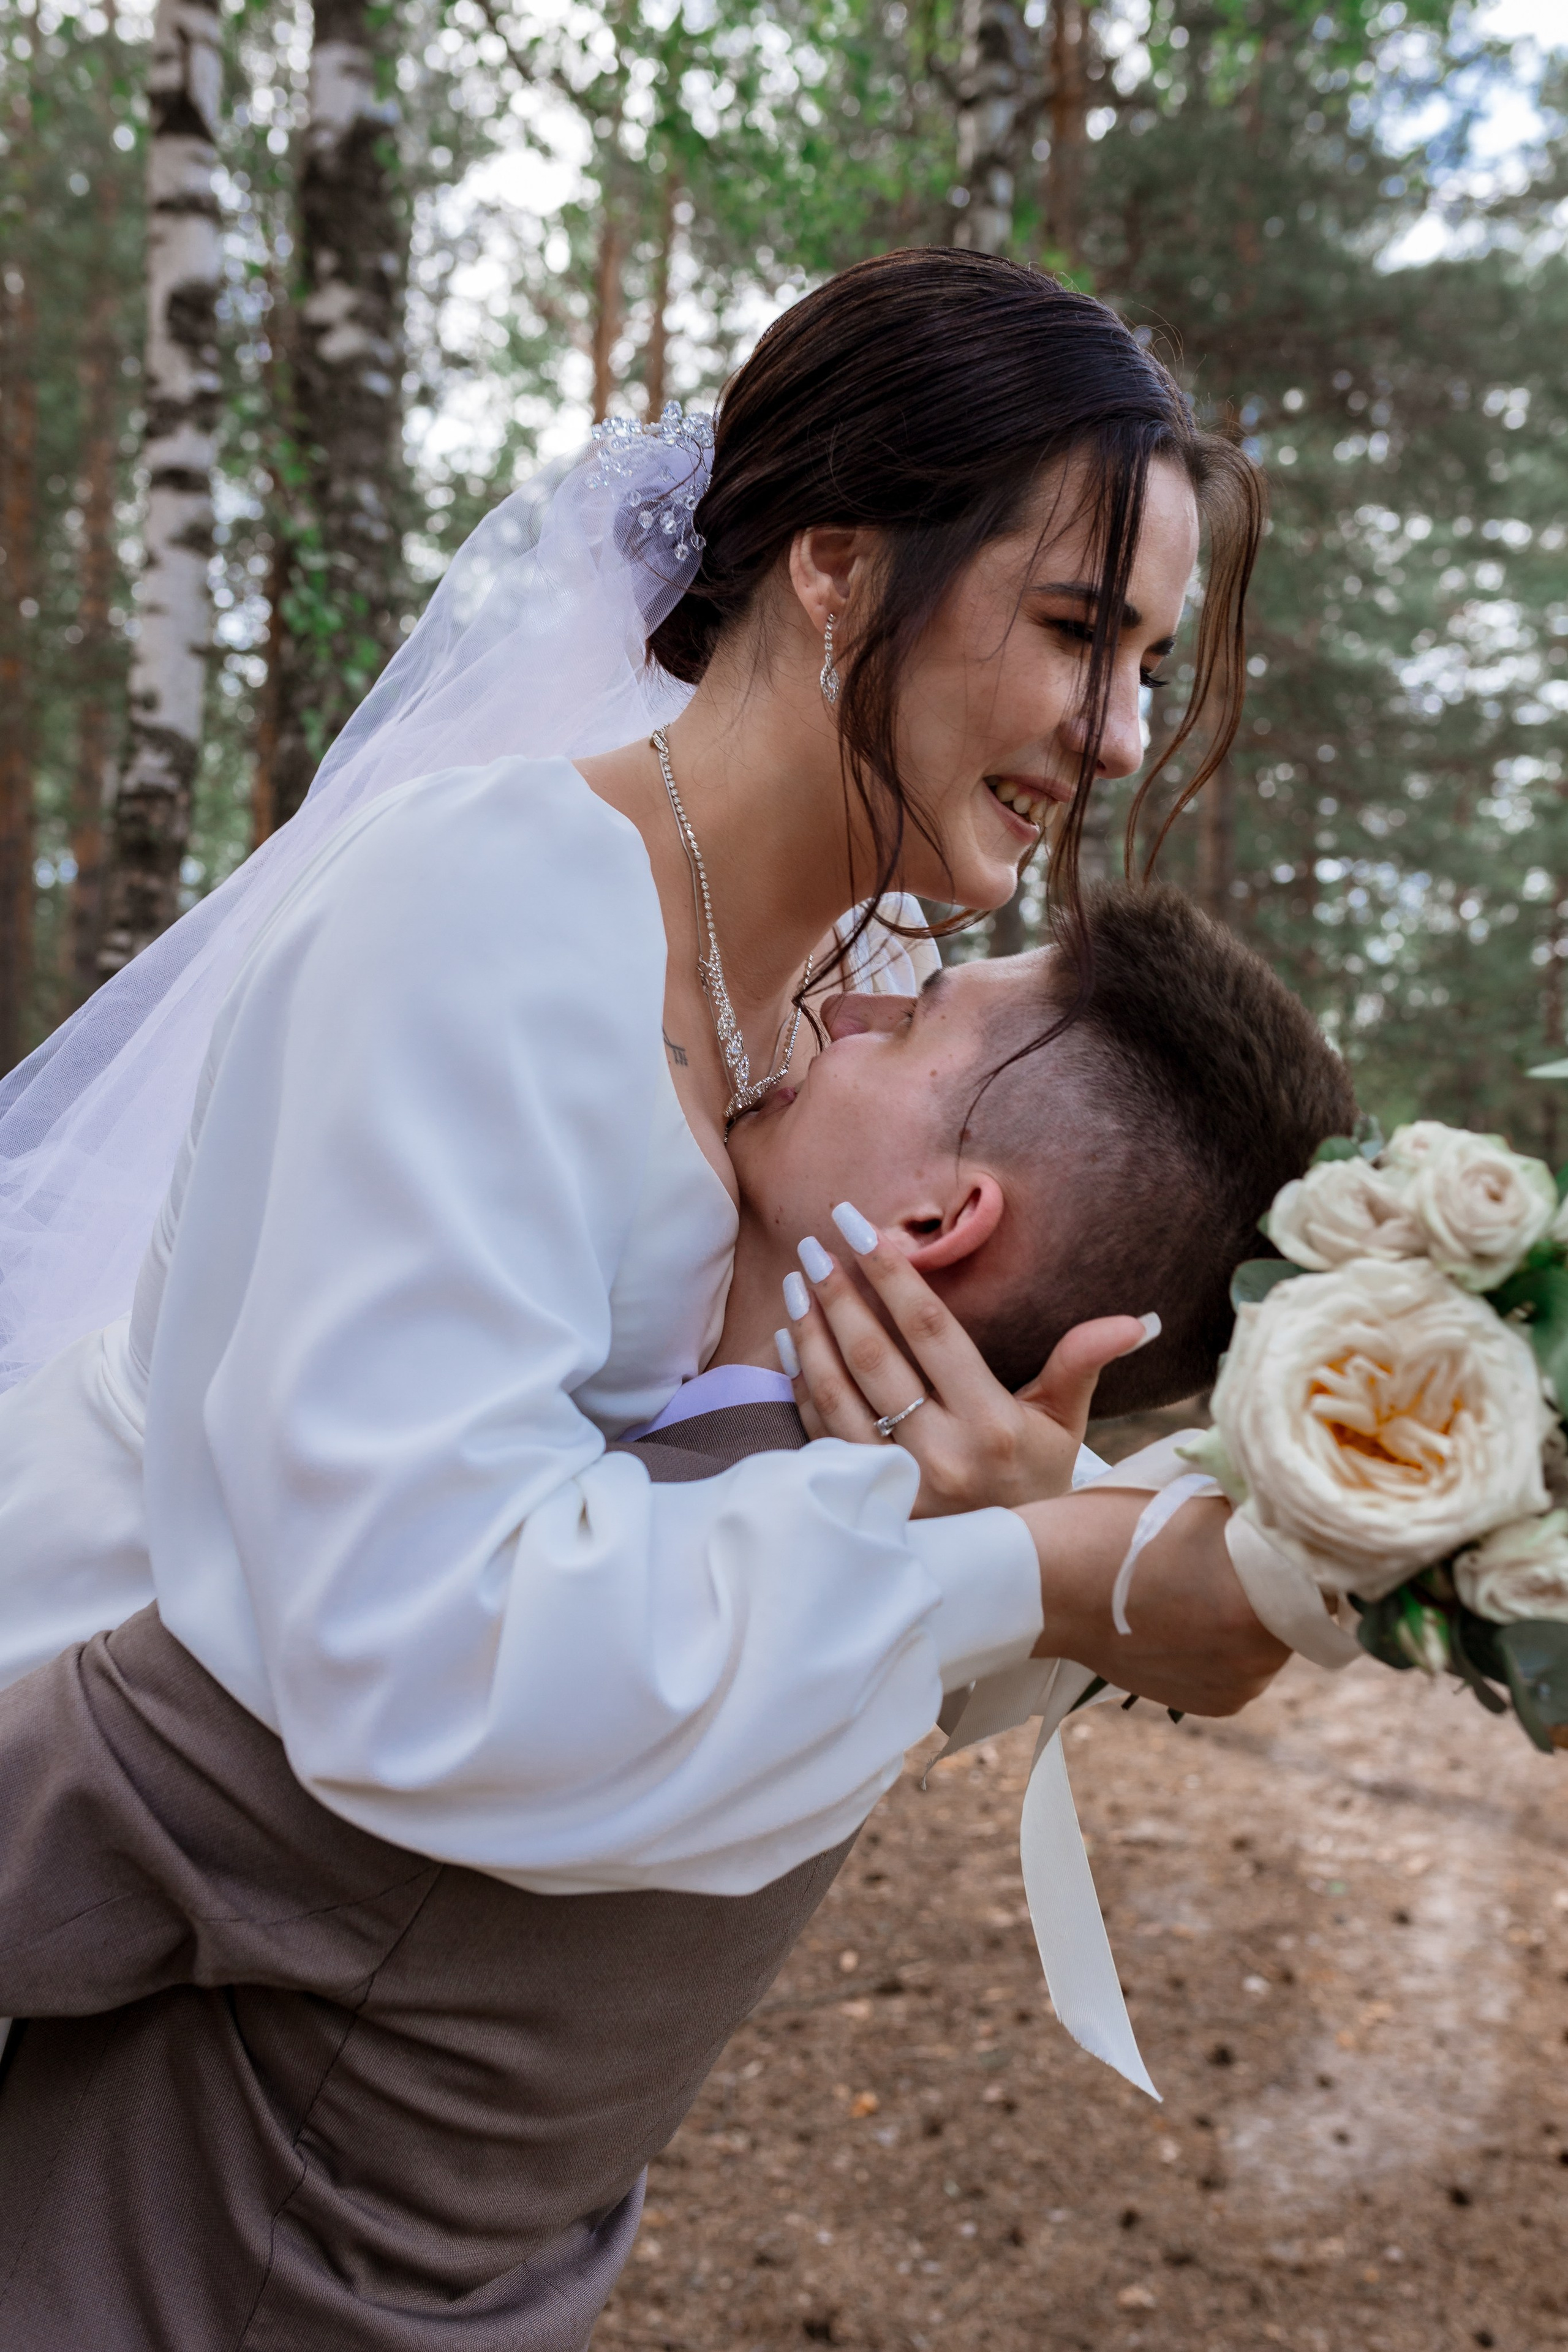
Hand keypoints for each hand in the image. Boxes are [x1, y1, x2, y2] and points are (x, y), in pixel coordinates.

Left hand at [779, 1208, 1154, 1516]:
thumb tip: (1138, 1320)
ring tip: (797, 1281)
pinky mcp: (866, 1503)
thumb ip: (1082, 1363)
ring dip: (812, 1332)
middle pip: (875, 1356)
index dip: (892, 1273)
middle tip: (815, 1243)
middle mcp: (941, 1455)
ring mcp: (898, 1484)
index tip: (861, 1225)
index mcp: (991, 1425)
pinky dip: (801, 1383)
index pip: (930, 1330)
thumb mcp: (1063, 1424)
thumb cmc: (1036, 1482)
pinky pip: (821, 1433)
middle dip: (839, 1293)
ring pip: (838, 1393)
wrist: (1010, 1573)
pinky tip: (791, 1341)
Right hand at [1022, 1487, 1289, 1716]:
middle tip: (1241, 1556)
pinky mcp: (1215, 1704)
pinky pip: (1247, 1668)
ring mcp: (1238, 1686)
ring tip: (1207, 1586)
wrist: (1047, 1585)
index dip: (1308, 1548)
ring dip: (1257, 1617)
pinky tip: (1192, 1617)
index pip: (1323, 1573)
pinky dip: (1232, 1647)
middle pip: (1303, 1608)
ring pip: (1276, 1640)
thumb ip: (1258, 1511)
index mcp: (1264, 1600)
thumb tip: (1297, 1505)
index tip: (1287, 1532)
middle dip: (1281, 1583)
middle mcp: (1261, 1657)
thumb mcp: (1200, 1500)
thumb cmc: (1116, 1528)